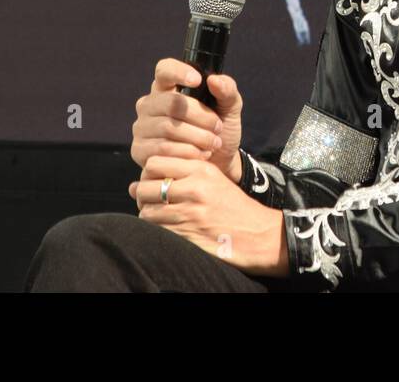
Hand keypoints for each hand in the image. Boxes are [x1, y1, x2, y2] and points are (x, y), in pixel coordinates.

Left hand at [129, 156, 288, 277]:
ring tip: (156, 215)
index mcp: (200, 170)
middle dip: (142, 195)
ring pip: (147, 212)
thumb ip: (185, 169)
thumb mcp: (213, 177)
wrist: (256, 232)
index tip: (152, 180)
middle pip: (144, 187)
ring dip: (147, 214)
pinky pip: (157, 230)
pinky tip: (166, 227)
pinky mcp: (187, 234)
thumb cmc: (232, 204)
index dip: (147, 173)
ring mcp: (190, 213)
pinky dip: (156, 230)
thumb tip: (148, 171)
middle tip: (147, 199)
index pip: (153, 163)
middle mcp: (194, 189)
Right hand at [132, 59, 244, 182]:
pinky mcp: (139, 150)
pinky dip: (186, 153)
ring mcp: (142, 127)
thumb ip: (227, 91)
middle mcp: (149, 104)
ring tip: (213, 143)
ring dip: (197, 137)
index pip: (164, 70)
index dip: (178, 72)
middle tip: (217, 127)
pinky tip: (200, 155)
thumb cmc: (220, 130)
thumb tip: (214, 80)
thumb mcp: (230, 109)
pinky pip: (162, 149)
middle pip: (171, 102)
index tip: (198, 80)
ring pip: (168, 127)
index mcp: (167, 87)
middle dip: (200, 116)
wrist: (217, 164)